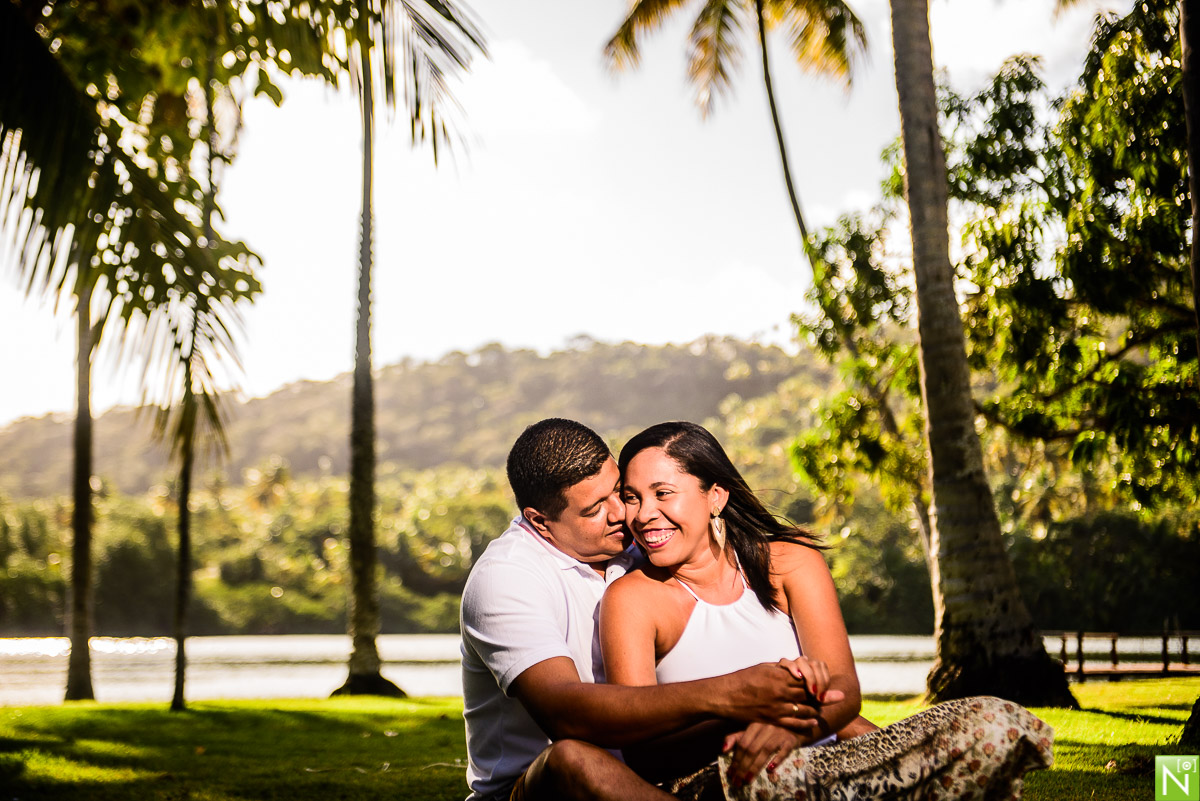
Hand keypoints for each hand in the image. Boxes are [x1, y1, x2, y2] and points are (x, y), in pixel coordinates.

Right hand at [719, 662, 840, 730]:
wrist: (724, 696)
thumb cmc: (742, 678)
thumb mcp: (763, 667)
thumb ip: (781, 670)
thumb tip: (795, 669)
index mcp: (779, 676)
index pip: (806, 678)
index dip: (818, 681)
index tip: (827, 684)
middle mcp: (780, 692)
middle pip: (808, 694)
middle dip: (821, 696)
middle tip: (832, 698)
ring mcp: (776, 707)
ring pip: (804, 709)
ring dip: (814, 709)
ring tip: (820, 709)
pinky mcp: (771, 719)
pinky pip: (793, 723)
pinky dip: (805, 723)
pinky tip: (812, 721)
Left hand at [722, 722, 801, 787]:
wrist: (793, 729)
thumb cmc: (768, 733)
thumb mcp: (751, 733)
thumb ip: (736, 739)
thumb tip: (723, 750)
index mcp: (754, 725)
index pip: (742, 744)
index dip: (736, 759)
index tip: (731, 773)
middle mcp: (766, 728)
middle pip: (752, 749)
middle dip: (743, 766)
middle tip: (738, 781)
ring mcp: (779, 733)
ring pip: (765, 751)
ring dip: (756, 767)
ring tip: (748, 779)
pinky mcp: (790, 741)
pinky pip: (783, 751)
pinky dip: (777, 760)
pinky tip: (770, 770)